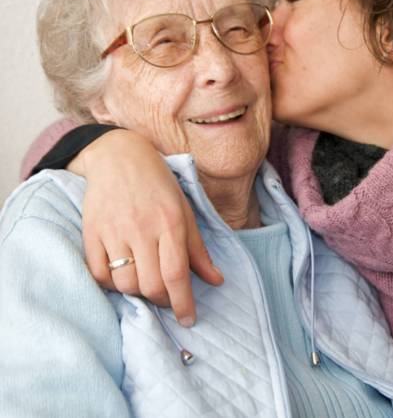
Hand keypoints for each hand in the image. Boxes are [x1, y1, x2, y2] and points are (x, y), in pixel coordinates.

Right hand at [72, 129, 222, 325]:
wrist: (119, 157)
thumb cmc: (160, 185)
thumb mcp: (185, 212)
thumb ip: (198, 250)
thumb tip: (217, 281)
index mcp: (171, 223)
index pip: (177, 274)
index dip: (183, 303)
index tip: (188, 320)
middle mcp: (142, 229)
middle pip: (150, 285)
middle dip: (162, 300)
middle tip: (168, 297)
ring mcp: (114, 231)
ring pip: (125, 283)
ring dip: (138, 292)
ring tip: (146, 282)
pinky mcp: (91, 232)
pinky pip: (99, 274)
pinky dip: (111, 283)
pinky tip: (122, 275)